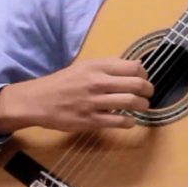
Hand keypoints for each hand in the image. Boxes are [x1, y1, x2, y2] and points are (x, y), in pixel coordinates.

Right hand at [0, 58, 152, 135]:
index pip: (133, 67)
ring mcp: (95, 102)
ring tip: (142, 107)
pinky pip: (119, 122)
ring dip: (143, 106)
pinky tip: (129, 120)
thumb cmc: (63, 82)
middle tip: (148, 94)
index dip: (144, 74)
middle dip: (148, 90)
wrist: (39, 101)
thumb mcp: (84, 66)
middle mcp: (98, 82)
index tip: (143, 79)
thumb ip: (109, 65)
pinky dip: (130, 121)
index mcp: (97, 67)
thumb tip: (137, 64)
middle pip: (136, 84)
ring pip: (131, 103)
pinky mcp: (91, 120)